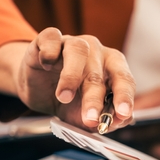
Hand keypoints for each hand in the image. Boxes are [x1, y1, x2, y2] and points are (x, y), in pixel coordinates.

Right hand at [0, 28, 134, 129]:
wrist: (34, 88)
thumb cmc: (65, 99)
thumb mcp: (83, 116)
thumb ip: (102, 119)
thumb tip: (118, 121)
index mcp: (111, 68)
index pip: (124, 80)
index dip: (124, 96)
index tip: (123, 114)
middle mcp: (94, 52)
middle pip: (99, 72)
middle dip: (95, 98)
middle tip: (90, 118)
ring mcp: (71, 42)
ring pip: (78, 50)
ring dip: (71, 76)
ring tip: (64, 97)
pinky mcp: (47, 39)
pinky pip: (52, 38)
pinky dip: (49, 52)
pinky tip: (46, 65)